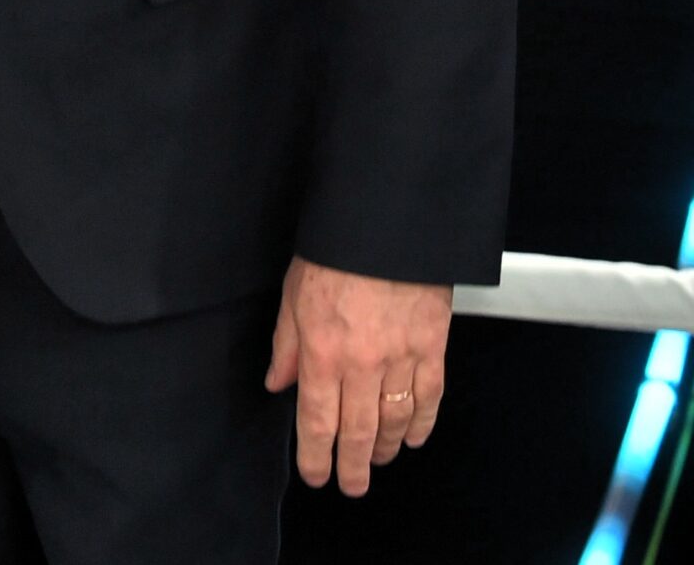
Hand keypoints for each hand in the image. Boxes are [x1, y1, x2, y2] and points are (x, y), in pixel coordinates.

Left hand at [266, 255, 451, 494]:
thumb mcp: (292, 294)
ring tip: (378, 460)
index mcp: (323, 350)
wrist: (384, 226)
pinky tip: (413, 437)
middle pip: (359, 432)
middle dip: (353, 466)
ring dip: (386, 448)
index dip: (315, 454)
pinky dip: (422, 423)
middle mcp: (362, 363)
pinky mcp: (432, 348)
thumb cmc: (334, 253)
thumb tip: (278, 383)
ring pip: (395, 421)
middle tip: (351, 485)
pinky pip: (430, 398)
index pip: (317, 420)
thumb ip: (286, 345)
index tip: (316, 475)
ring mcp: (402, 358)